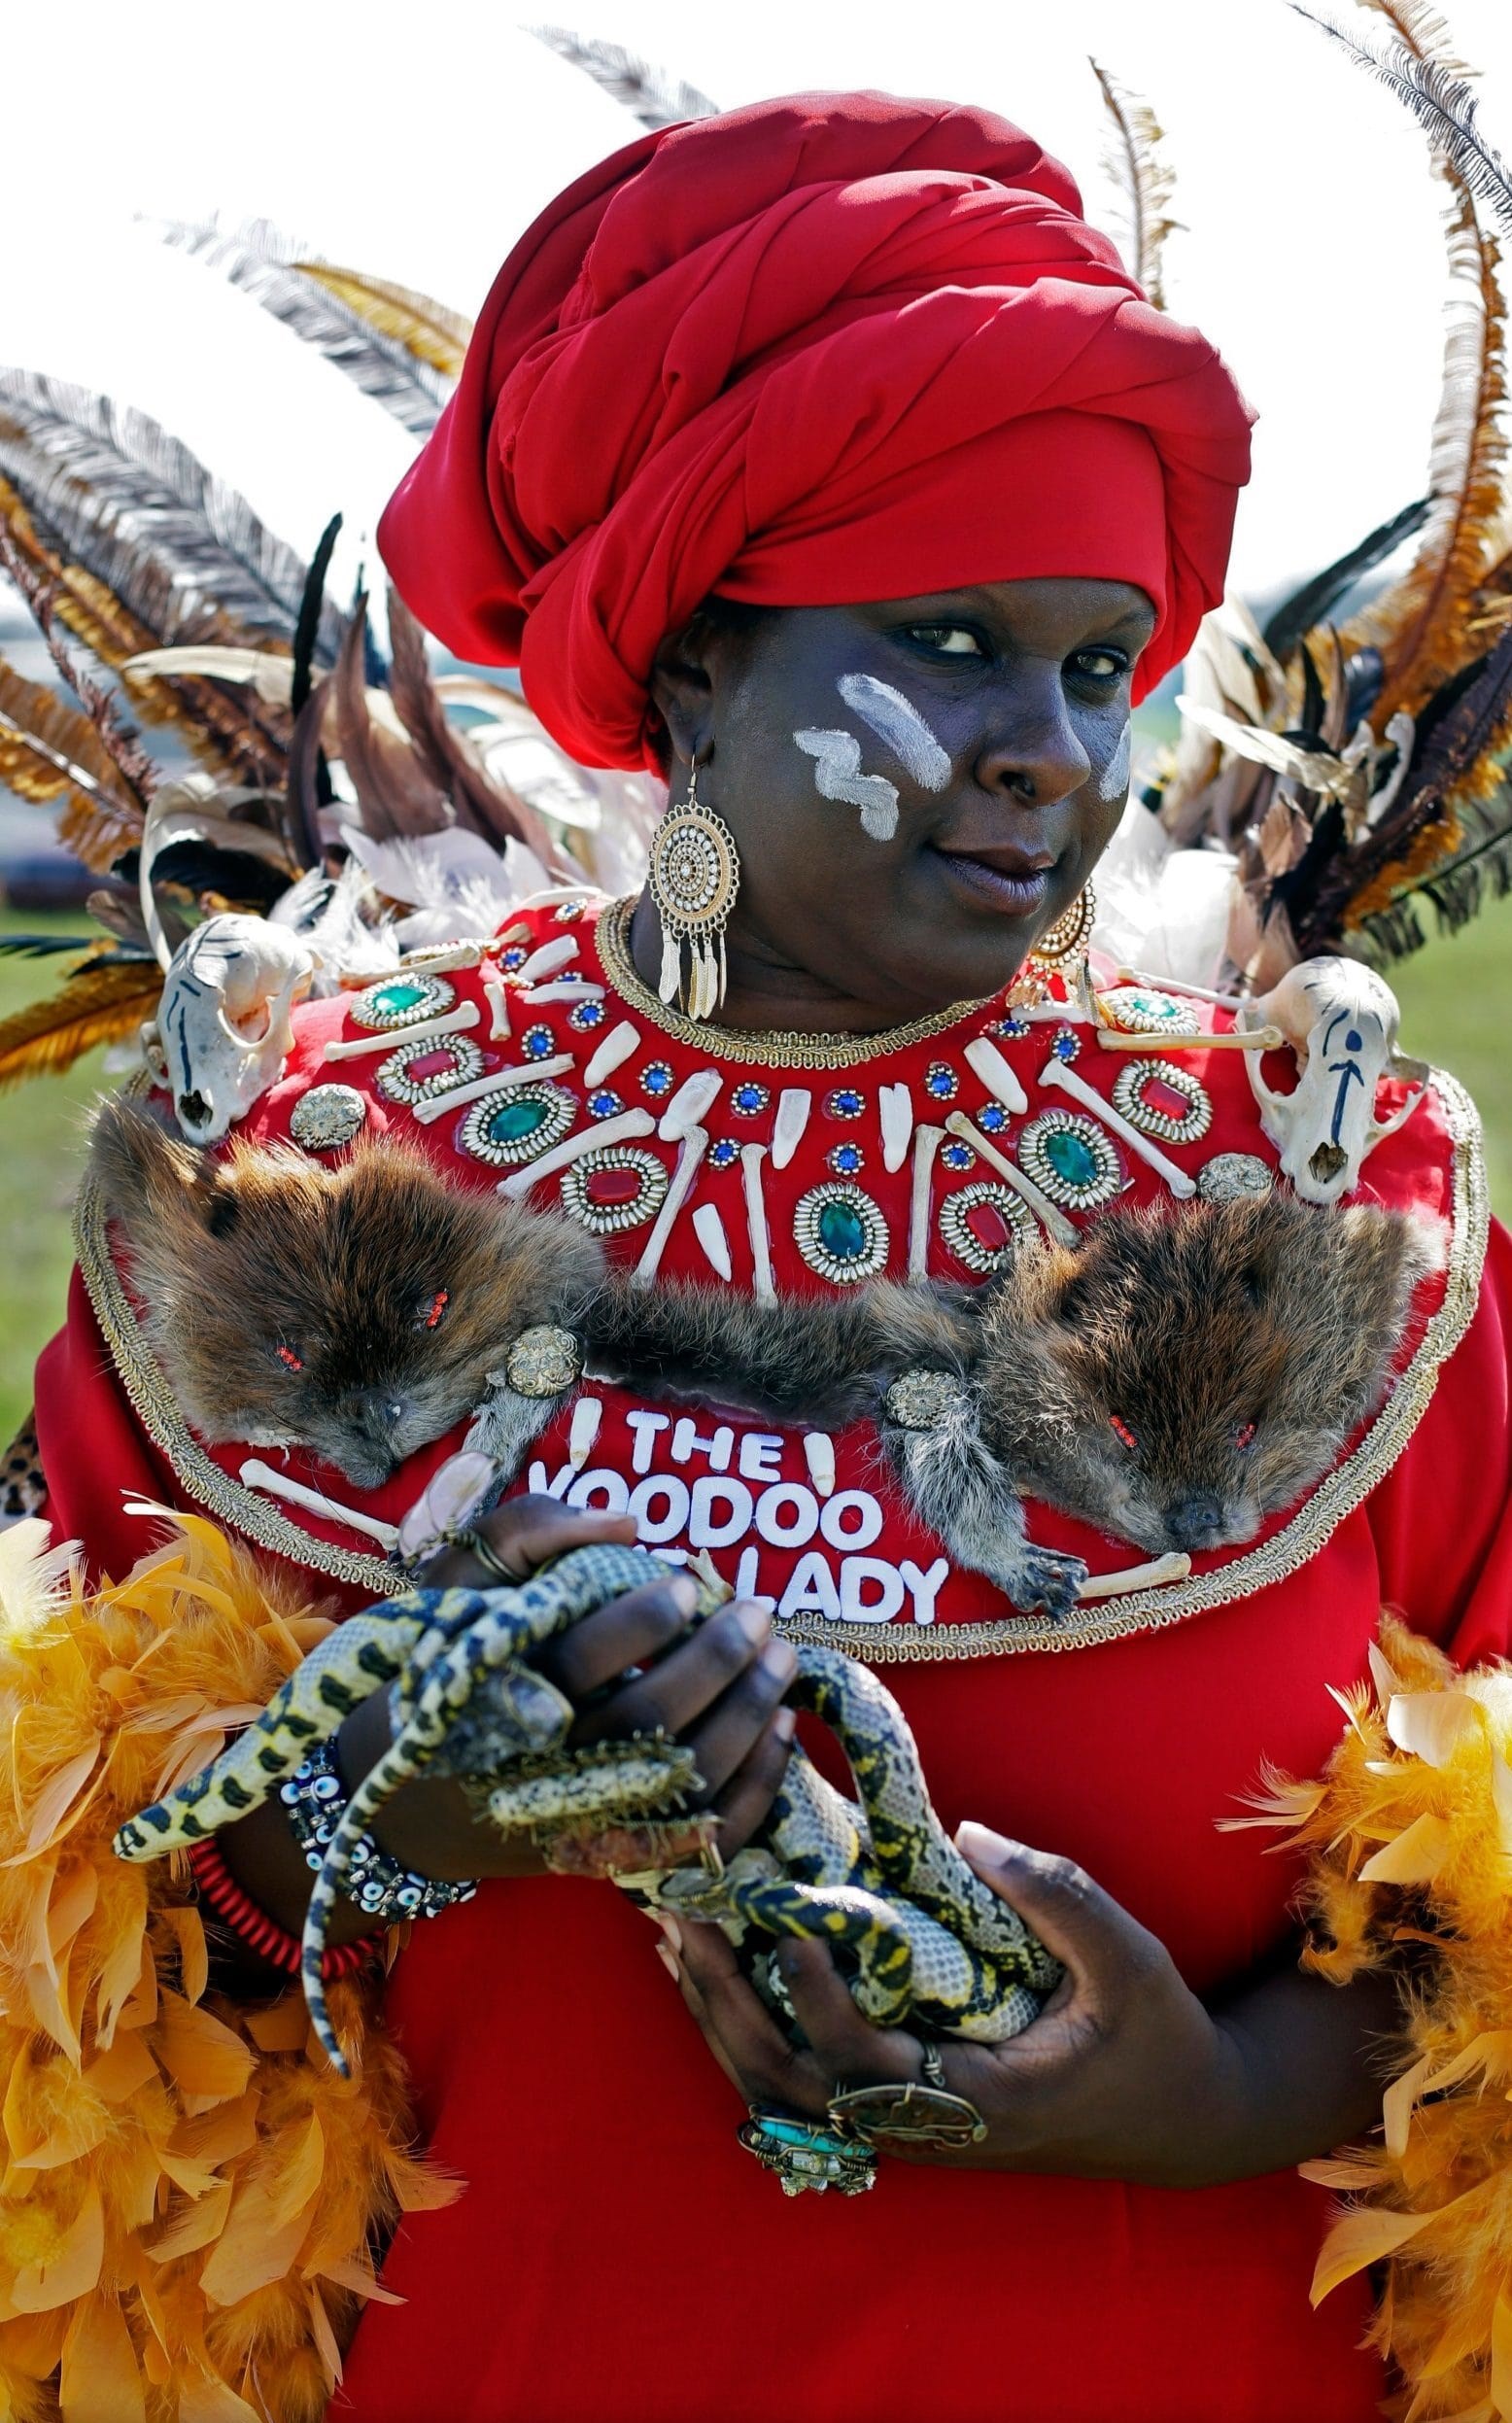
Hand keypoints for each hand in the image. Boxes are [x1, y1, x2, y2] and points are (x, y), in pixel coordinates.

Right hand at [371, 1495, 796, 1867]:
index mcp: (498, 1697)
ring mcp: (585, 1822)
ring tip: (781, 1657)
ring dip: (748, 1713)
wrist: (416, 1804)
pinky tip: (782, 1729)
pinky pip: (702, 1836)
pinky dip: (754, 1786)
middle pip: (647, 1718)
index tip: (687, 1581)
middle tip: (756, 1613)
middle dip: (716, 1660)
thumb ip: (529, 1532)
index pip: (582, 1660)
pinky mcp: (617, 1858)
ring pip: (685, 1777)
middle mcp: (543, 1769)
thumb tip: (624, 1524)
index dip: (644, 1620)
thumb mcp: (461, 1586)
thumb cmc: (447, 1671)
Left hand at [662, 1822, 1254, 2187]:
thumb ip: (1056, 1895)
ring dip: (724, 2020)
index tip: (789, 1927)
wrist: (1180, 2120)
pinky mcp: (901, 2110)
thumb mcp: (1127, 1960)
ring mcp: (908, 2128)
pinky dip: (751, 2031)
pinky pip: (804, 2085)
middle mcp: (927, 2128)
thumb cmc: (1154, 2037)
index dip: (818, 2001)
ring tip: (681, 1935)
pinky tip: (721, 1971)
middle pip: (795, 2091)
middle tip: (687, 1922)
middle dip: (730, 2009)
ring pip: (785, 2096)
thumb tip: (969, 1832)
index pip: (867, 2064)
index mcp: (979, 2102)